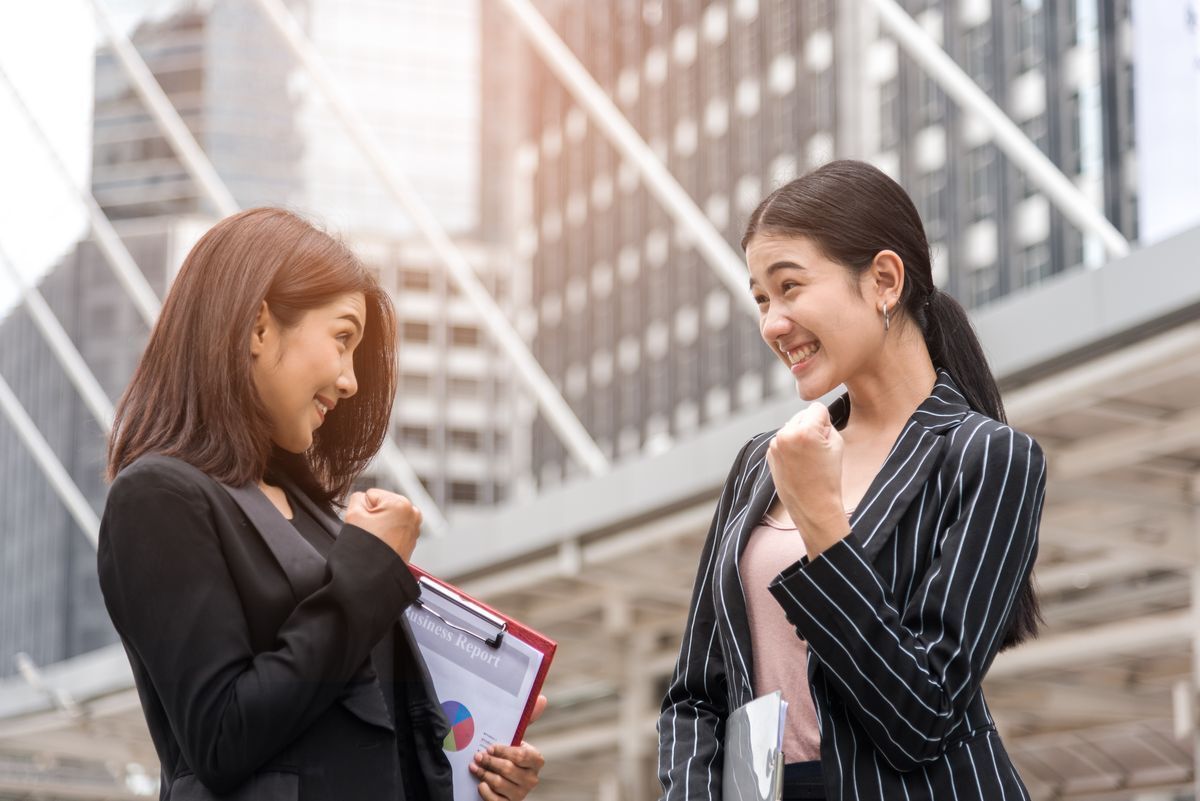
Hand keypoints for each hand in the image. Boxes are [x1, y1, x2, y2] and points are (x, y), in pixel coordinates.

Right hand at [344, 489, 421, 560]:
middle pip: (382, 504)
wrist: (375, 575)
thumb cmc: (367, 548)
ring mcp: (415, 526)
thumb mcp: (353, 514)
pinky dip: (388, 533)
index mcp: (400, 503)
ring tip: (377, 538)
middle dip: (374, 515)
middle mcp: (412, 513)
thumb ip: (357, 497)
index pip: (371, 494)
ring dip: (382, 523)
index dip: (363, 508)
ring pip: (389, 515)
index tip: (365, 523)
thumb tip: (363, 497)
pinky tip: (383, 542)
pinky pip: (396, 527)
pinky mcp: (412, 537)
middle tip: (371, 532)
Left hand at [467, 695, 546, 799]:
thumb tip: (542, 698)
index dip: (504, 751)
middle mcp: (531, 779)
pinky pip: (495, 800)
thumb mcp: (515, 740)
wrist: (501, 783)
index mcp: (536, 760)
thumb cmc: (508, 756)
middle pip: (508, 769)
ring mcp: (521, 794)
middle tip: (477, 755)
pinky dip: (484, 791)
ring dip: (483, 774)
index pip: (521, 755)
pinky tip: (480, 783)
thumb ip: (527, 720)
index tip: (491, 746)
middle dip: (489, 761)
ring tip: (474, 767)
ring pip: (499, 783)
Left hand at [766, 402, 848, 556]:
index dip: (826, 421)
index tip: (826, 439)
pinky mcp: (769, 453)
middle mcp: (785, 435)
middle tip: (817, 451)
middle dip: (811, 427)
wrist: (813, 506)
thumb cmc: (829, 476)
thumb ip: (825, 423)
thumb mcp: (837, 443)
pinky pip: (783, 439)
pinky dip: (790, 445)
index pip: (817, 408)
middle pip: (802, 415)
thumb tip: (812, 416)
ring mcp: (774, 445)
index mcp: (804, 431)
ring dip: (799, 435)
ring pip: (791, 426)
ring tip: (807, 458)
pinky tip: (798, 463)